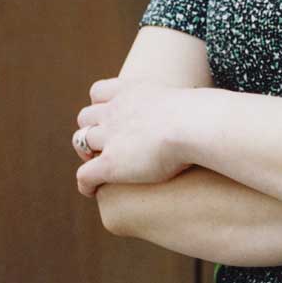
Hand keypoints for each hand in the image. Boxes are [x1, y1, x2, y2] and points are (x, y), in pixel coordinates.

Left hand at [72, 76, 192, 195]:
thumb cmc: (197, 114)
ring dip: (87, 154)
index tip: (110, 118)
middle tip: (104, 146)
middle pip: (85, 116)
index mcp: (129, 91)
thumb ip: (178, 106)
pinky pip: (84, 175)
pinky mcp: (110, 163)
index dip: (99, 106)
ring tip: (98, 167)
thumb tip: (200, 112)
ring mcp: (109, 136)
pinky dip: (85, 184)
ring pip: (81, 142)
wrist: (191, 124)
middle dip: (90, 130)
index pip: (98, 91)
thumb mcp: (182, 99)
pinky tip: (94, 191)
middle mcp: (114, 110)